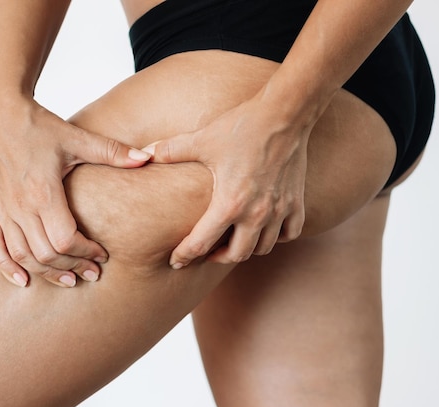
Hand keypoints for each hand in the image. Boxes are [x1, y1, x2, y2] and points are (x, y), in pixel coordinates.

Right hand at [0, 95, 150, 286]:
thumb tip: (148, 158)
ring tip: (68, 280)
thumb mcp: (78, 138)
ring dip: (46, 272)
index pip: (66, 240)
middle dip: (72, 267)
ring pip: (23, 256)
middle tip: (92, 273)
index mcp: (43, 192)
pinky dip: (7, 267)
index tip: (102, 255)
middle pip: (46, 254)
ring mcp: (3, 209)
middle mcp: (20, 206)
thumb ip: (113, 151)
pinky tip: (22, 280)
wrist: (0, 114)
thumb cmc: (41, 126)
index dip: (86, 253)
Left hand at [143, 95, 309, 267]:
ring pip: (262, 248)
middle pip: (235, 255)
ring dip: (246, 249)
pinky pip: (290, 234)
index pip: (201, 243)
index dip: (184, 255)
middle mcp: (256, 214)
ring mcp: (279, 210)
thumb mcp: (201, 139)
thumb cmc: (242, 126)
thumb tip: (142, 154)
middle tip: (205, 253)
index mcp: (229, 204)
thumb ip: (169, 150)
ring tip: (232, 242)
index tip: (176, 261)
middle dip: (216, 258)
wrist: (285, 112)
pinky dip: (276, 237)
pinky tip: (264, 228)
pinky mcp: (296, 202)